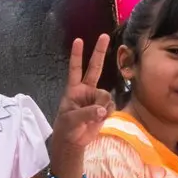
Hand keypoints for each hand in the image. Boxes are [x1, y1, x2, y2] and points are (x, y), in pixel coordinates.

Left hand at [52, 35, 115, 152]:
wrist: (73, 141)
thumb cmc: (67, 127)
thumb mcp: (71, 120)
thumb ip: (87, 113)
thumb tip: (102, 109)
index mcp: (74, 89)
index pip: (75, 69)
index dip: (77, 55)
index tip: (78, 40)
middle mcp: (86, 90)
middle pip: (94, 68)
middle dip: (99, 51)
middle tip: (103, 35)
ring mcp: (96, 98)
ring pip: (105, 95)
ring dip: (102, 107)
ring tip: (93, 117)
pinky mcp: (104, 108)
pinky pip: (111, 106)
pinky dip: (107, 113)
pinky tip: (100, 119)